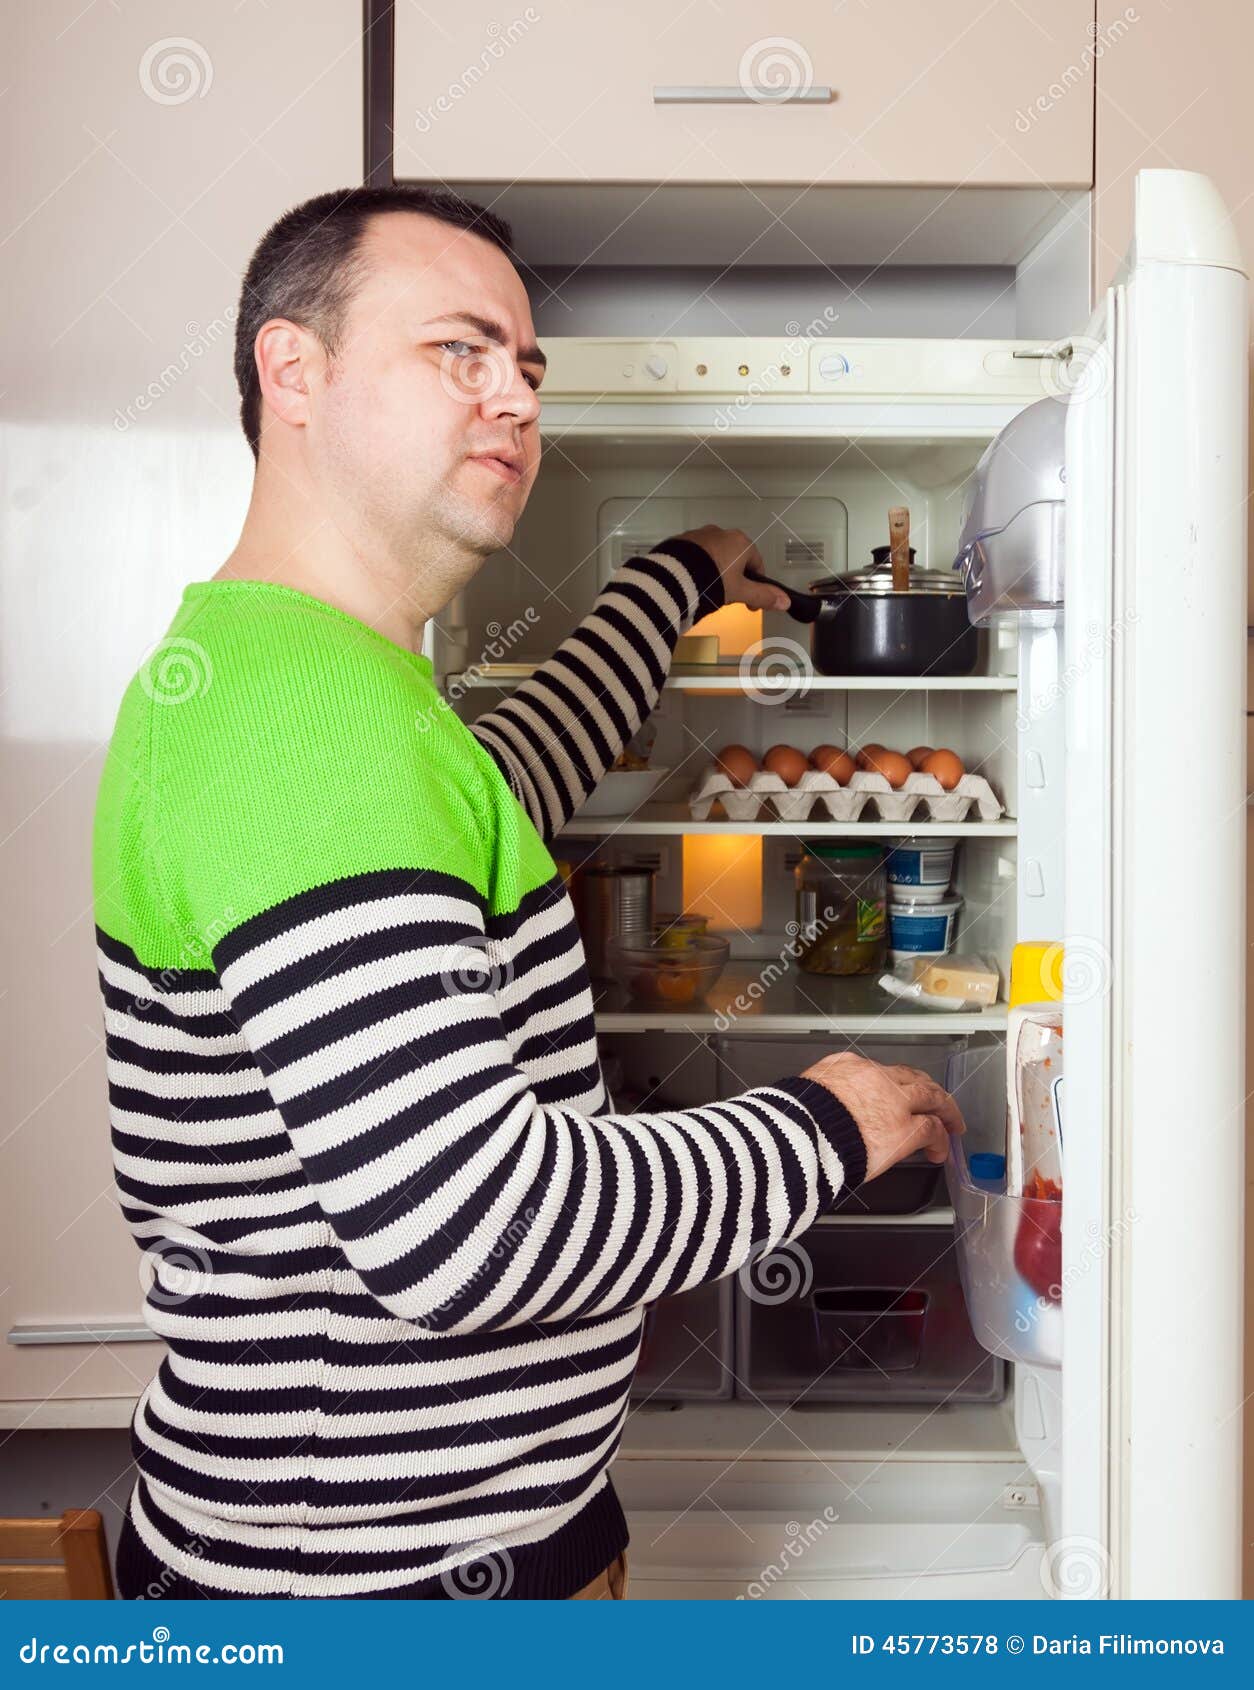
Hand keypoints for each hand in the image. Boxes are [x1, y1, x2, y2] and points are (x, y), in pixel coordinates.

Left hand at [674, 525, 791, 613]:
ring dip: (716, 572)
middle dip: (734, 578)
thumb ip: (763, 596)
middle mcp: (721, 533)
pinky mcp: (681, 541)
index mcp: (740, 542)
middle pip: (735, 559)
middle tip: (727, 598)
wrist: (673, 576)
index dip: (756, 586)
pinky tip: (692, 583)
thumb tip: (786, 602)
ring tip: (707, 592)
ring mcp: (699, 535)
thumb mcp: (740, 592)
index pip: (756, 564)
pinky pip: (695, 556)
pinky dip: (698, 567)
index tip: (749, 604)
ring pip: (714, 556)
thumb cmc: (714, 582)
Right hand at [800, 1053, 965, 1182]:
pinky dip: (940, 1138)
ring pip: (932, 1096)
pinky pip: (932, 1128)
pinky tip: (940, 1150)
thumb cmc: (794, 1122)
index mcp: (846, 1066)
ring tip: (951, 1122)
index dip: (892, 1084)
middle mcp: (875, 1076)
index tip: (895, 1094)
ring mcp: (894, 1100)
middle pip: (911, 1077)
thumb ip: (822, 1097)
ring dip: (944, 1109)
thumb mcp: (804, 1095)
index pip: (878, 1071)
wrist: (801, 1135)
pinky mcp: (906, 1127)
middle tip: (936, 1101)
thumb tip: (823, 1113)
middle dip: (927, 1090)